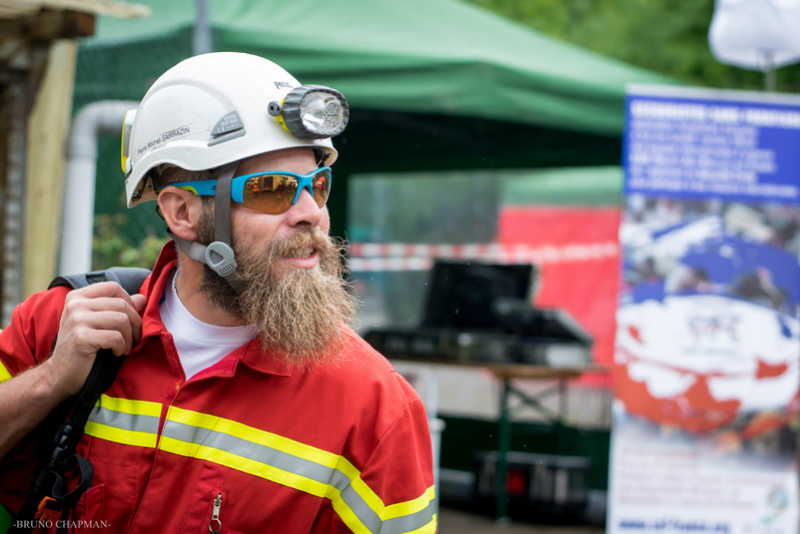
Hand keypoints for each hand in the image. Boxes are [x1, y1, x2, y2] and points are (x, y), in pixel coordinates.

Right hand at [45, 282, 146, 398]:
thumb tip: (142, 297)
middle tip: (135, 338)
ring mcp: (76, 320)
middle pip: (121, 304)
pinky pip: (115, 337)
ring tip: (125, 347)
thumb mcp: (99, 322)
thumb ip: (118, 308)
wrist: (60, 373)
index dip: (129, 302)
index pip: (113, 287)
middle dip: (135, 323)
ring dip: (130, 337)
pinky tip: (116, 353)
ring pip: (121, 320)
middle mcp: (75, 304)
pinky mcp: (81, 337)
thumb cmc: (83, 346)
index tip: (131, 320)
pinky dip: (122, 347)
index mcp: (77, 296)